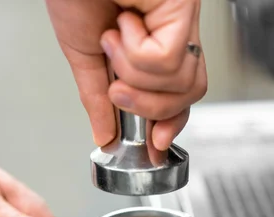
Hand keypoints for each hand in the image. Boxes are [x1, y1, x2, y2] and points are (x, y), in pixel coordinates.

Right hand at [45, 0, 206, 149]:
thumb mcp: (84, 55)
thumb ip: (98, 99)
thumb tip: (105, 136)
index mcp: (156, 46)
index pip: (180, 95)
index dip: (170, 122)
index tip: (156, 145)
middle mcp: (177, 34)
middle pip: (189, 95)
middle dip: (149, 106)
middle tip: (117, 88)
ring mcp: (184, 21)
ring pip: (180, 83)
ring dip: (134, 73)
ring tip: (114, 40)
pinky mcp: (185, 8)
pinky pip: (167, 61)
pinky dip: (134, 51)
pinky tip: (124, 24)